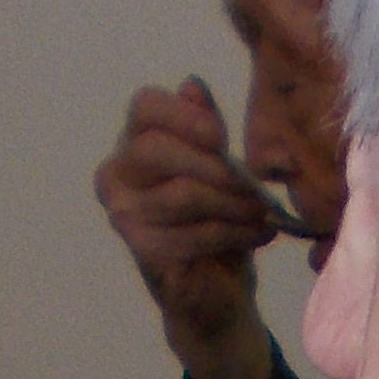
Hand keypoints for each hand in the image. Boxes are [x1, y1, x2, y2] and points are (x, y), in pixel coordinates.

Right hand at [96, 76, 282, 378]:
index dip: (185, 116)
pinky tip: (255, 236)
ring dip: (233, 205)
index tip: (221, 137)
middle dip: (216, 168)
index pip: (145, 106)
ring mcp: (122, 214)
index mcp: (135, 142)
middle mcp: (116, 173)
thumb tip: (192, 86)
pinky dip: (229, 235)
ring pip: (181, 194)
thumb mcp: (221, 167)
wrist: (221, 292)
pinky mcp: (139, 250)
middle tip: (254, 189)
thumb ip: (204, 128)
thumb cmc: (219, 222)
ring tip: (262, 215)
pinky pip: (186, 234)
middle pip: (156, 148)